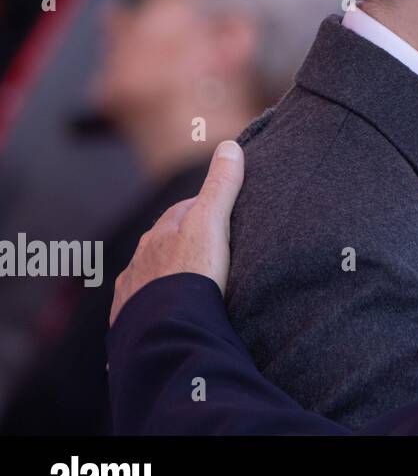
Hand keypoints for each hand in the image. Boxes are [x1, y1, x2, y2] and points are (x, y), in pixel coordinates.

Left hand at [109, 140, 243, 326]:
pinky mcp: (130, 321)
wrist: (165, 330)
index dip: (207, 209)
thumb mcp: (212, 223)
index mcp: (161, 232)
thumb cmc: (191, 273)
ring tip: (192, 288)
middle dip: (184, 243)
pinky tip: (167, 316)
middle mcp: (141, 258)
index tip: (227, 215)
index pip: (185, 210)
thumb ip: (221, 186)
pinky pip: (143, 309)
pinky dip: (155, 308)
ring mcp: (132, 291)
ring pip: (151, 276)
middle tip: (214, 252)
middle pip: (165, 242)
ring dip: (167, 277)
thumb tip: (230, 145)